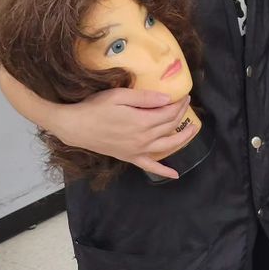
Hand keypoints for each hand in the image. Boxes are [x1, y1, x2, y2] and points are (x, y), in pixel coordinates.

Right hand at [54, 88, 196, 179]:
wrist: (75, 127)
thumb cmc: (95, 108)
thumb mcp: (119, 96)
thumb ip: (144, 98)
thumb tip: (167, 99)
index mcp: (143, 122)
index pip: (169, 113)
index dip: (179, 104)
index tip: (185, 96)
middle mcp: (144, 138)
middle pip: (170, 126)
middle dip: (181, 114)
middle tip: (186, 104)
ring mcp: (138, 150)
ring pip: (168, 146)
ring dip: (183, 138)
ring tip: (193, 130)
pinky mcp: (130, 157)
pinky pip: (150, 166)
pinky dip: (164, 171)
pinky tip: (175, 174)